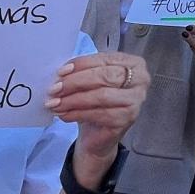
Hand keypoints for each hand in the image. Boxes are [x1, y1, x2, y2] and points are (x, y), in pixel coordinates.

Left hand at [46, 51, 148, 185]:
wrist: (99, 133)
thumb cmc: (95, 102)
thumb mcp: (90, 81)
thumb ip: (82, 72)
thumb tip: (62, 72)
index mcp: (133, 63)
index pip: (104, 60)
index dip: (81, 65)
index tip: (59, 72)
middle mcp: (140, 79)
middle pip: (104, 76)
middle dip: (75, 82)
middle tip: (54, 89)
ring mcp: (136, 100)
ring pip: (101, 96)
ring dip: (73, 99)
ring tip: (55, 103)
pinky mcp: (128, 119)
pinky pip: (99, 114)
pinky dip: (78, 113)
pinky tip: (64, 115)